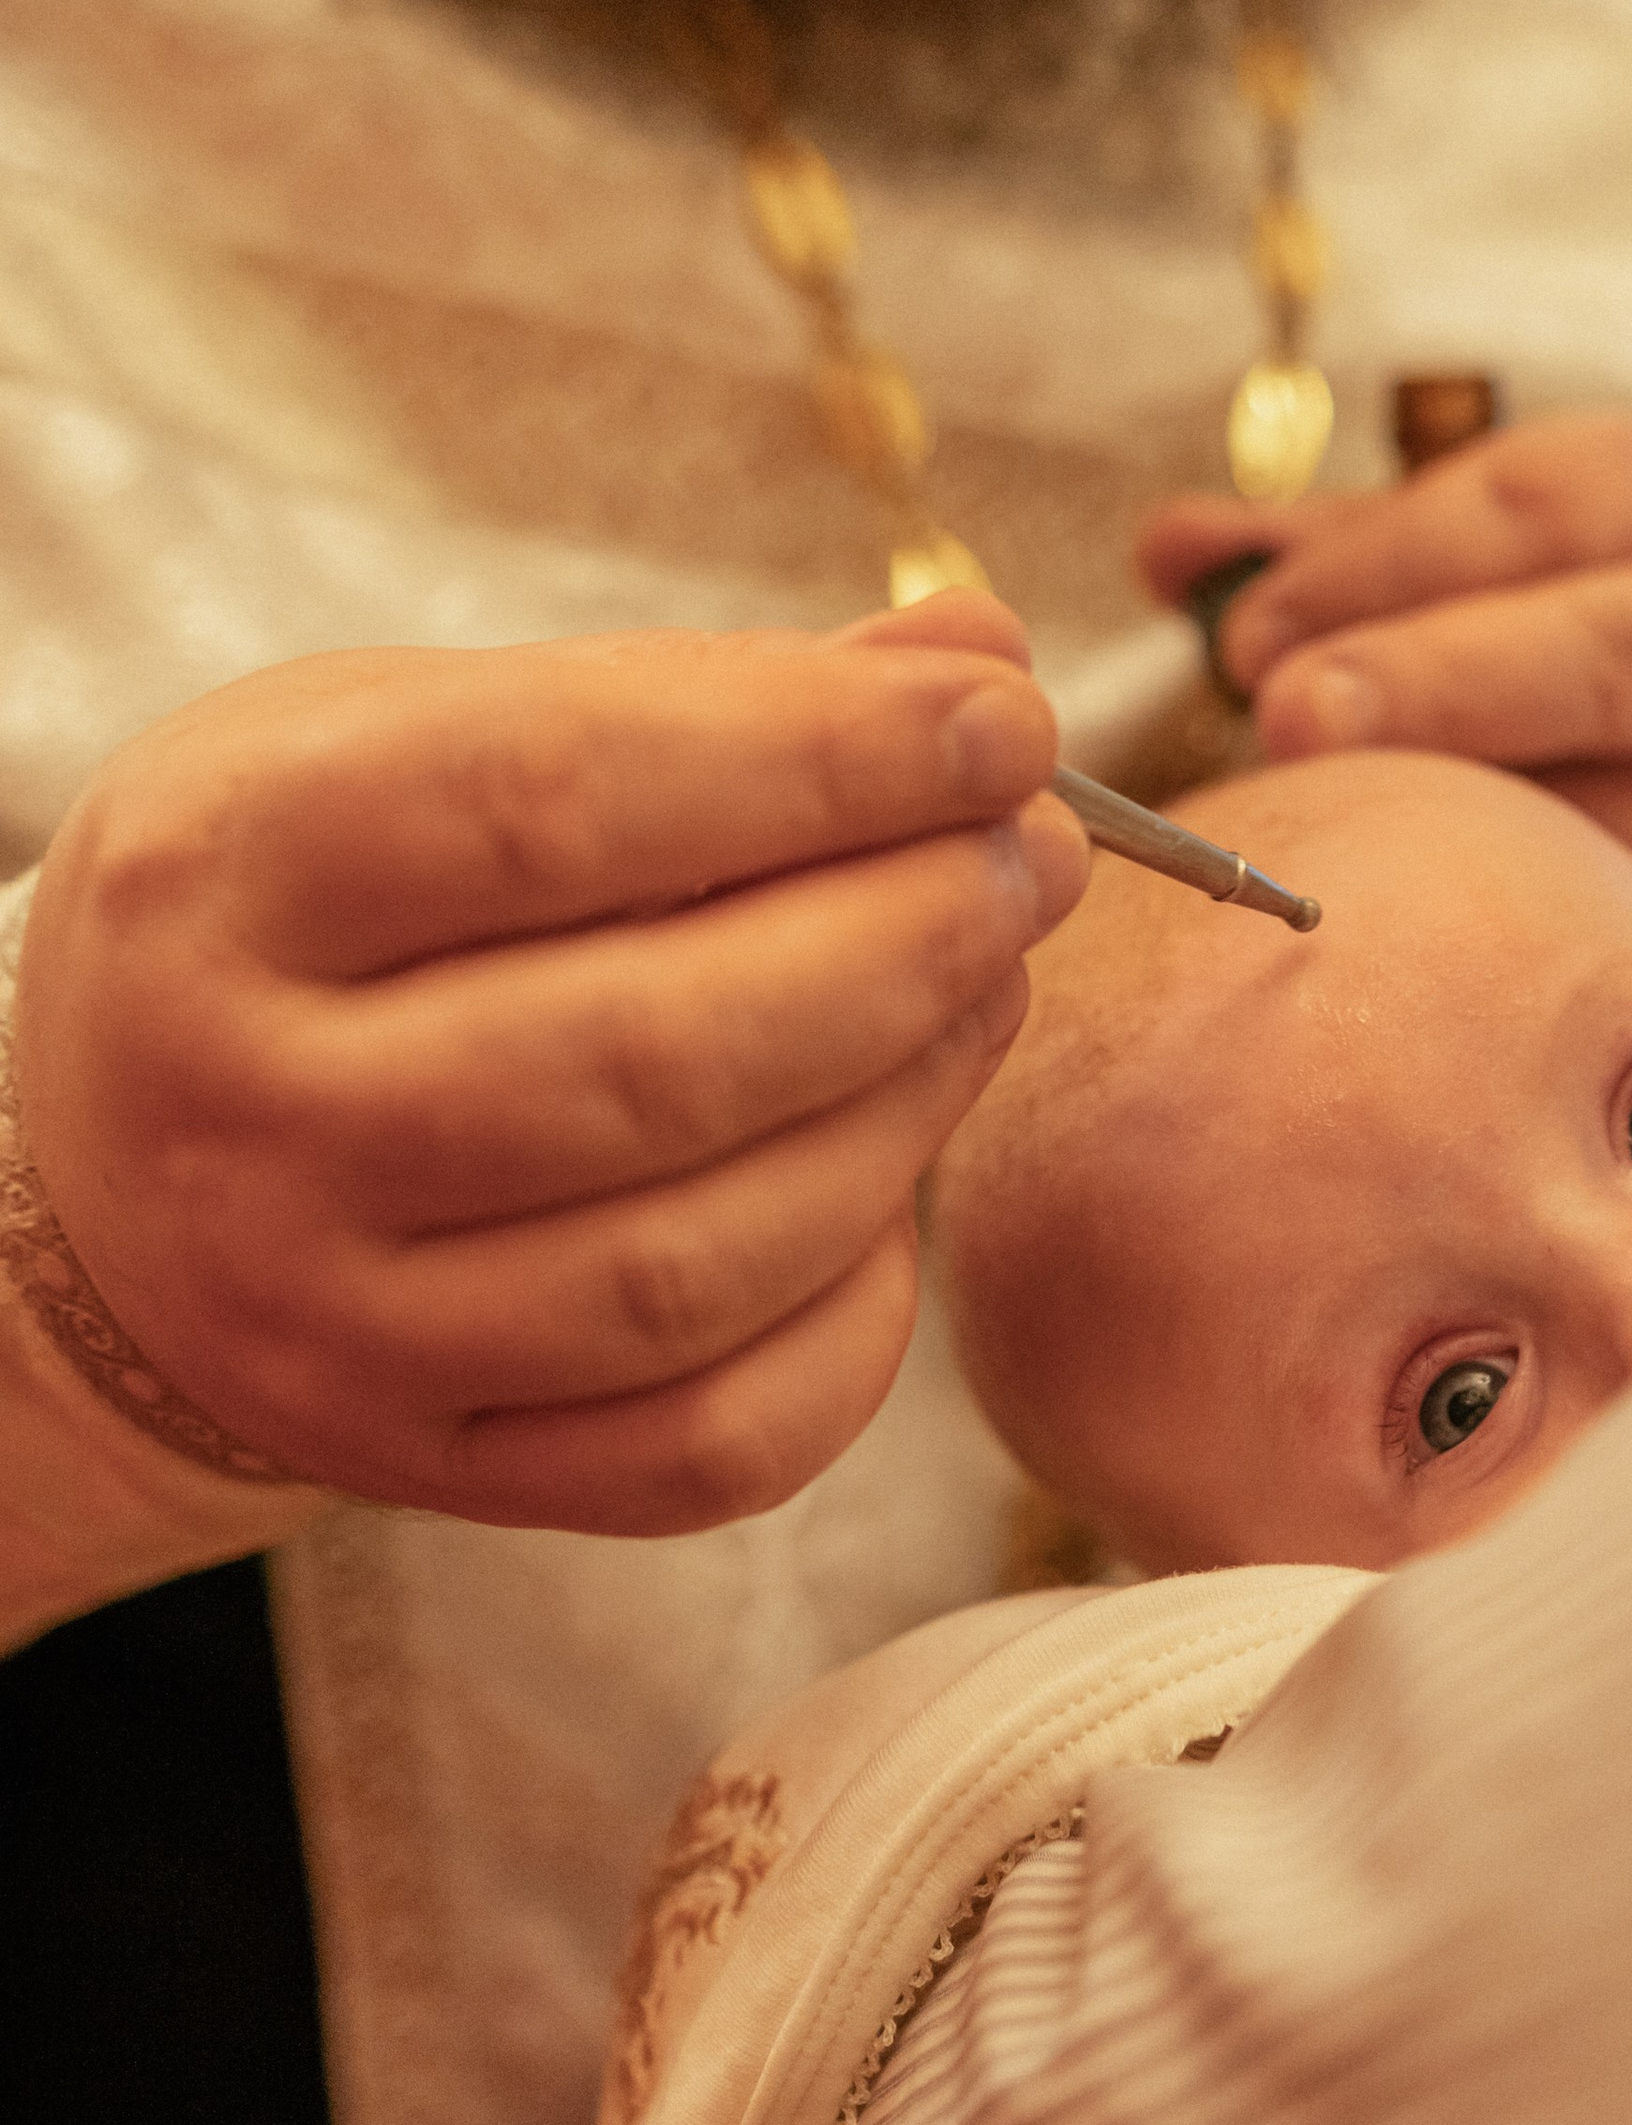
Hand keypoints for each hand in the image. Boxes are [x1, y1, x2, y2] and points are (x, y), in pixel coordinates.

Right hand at [13, 596, 1087, 1533]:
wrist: (106, 1180)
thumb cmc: (319, 911)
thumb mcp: (421, 736)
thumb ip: (695, 702)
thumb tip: (974, 655)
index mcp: (224, 877)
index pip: (550, 799)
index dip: (818, 759)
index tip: (1004, 720)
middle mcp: (247, 1122)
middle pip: (651, 1052)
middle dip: (905, 941)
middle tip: (1033, 859)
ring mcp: (330, 1329)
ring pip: (699, 1265)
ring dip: (906, 1111)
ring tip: (986, 985)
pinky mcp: (430, 1470)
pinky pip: (713, 1443)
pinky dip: (856, 1317)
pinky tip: (892, 1193)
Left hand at [1140, 417, 1631, 975]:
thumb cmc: (1608, 617)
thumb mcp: (1504, 545)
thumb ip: (1337, 549)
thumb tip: (1171, 552)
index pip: (1534, 509)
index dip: (1386, 564)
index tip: (1250, 635)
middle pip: (1610, 655)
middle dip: (1442, 684)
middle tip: (1289, 718)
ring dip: (1479, 849)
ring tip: (1334, 867)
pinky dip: (1548, 961)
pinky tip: (1434, 980)